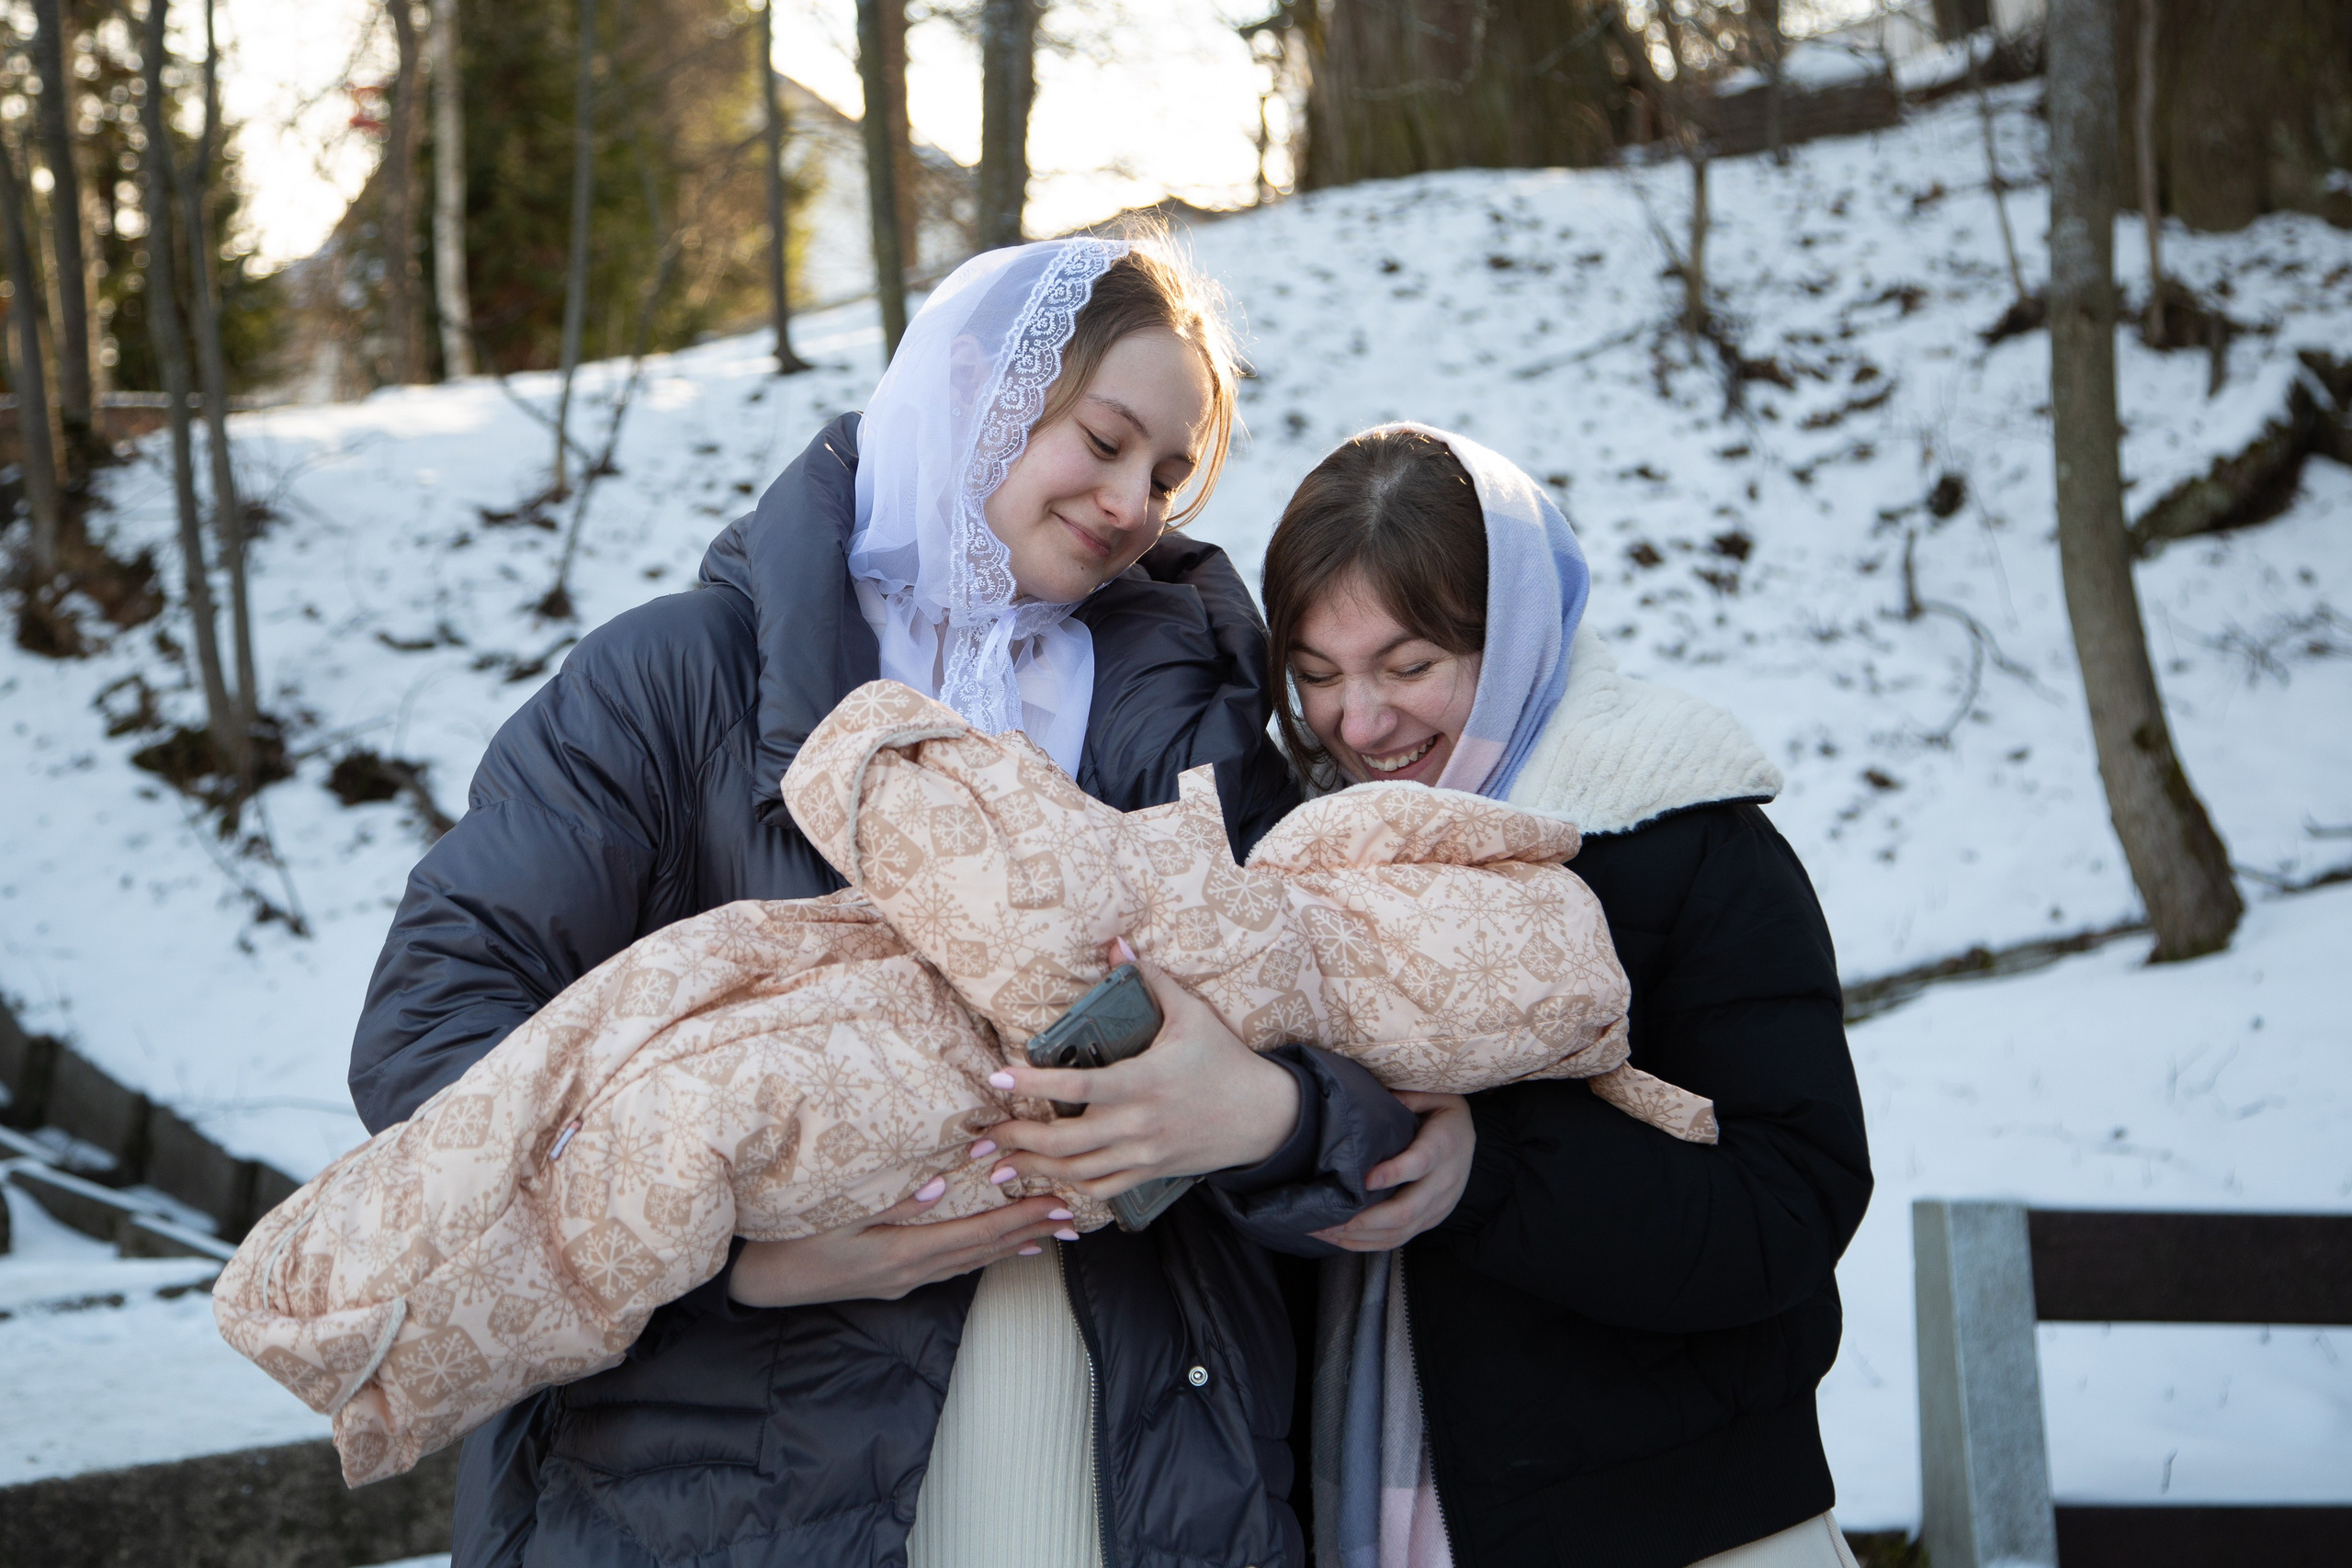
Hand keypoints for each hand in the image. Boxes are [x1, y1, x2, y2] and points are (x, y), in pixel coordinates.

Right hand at [727, 1179, 1073, 1307]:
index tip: (1056, 1205)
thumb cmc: (793, 1236)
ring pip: (970, 1261)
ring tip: (1048, 1233)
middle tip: (1072, 1218)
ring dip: (1011, 1245)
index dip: (1020, 1219)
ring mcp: (903, 1280)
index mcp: (903, 1252)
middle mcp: (911, 1271)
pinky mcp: (893, 1281)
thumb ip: (890, 1200)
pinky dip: (980, 1255)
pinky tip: (995, 1250)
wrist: (760, 1279)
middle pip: (983, 1251)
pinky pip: (951, 1266)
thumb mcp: (837, 1212)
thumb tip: (940, 1184)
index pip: (976, 1233)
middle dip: (1029, 1231)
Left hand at [984, 941, 1301, 1201]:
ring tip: (998, 1168)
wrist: (1265, 1116)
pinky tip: (1047, 1185)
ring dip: (1034, 1170)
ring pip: (1077, 1171)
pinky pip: (1103, 1190)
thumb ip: (1152, 981)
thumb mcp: (1193, 1015)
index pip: (1078, 1085)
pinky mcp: (1151, 1173)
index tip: (999, 1077)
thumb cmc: (1224, 1061)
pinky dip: (1071, 1191)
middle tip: (983, 1138)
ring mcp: (1144, 1154)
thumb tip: (1120, 944)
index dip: (1034, 1083)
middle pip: (1065, 1141)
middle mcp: (1139, 1124)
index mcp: (1144, 1082)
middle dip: (1017, 1139)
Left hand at [1311, 1091, 1473, 1252]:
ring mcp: (1438, 1206)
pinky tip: (1340, 1239)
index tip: (1364, 1180)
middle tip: (1328, 1218)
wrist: (1472, 1139)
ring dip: (1360, 1236)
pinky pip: (1400, 1239)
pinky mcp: (1430, 1220)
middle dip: (1364, 1219)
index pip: (1419, 1163)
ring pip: (1400, 1232)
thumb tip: (1375, 1098)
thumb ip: (1408, 1098)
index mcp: (1443, 1146)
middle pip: (1405, 1211)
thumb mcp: (1435, 1096)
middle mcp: (1443, 1182)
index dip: (1393, 1174)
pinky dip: (1368, 1243)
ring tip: (1324, 1231)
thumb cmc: (1444, 1115)